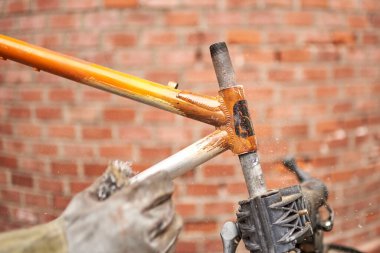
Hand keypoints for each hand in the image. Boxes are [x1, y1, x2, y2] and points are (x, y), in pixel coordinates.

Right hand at [61, 161, 181, 252]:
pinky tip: (149, 234)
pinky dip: (164, 235)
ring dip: (165, 217)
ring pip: (174, 224)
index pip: (159, 185)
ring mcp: (148, 248)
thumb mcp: (85, 202)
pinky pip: (170, 243)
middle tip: (153, 199)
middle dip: (162, 199)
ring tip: (150, 218)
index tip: (162, 179)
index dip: (162, 180)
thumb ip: (106, 183)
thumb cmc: (71, 233)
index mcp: (123, 206)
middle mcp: (140, 226)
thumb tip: (121, 169)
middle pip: (168, 204)